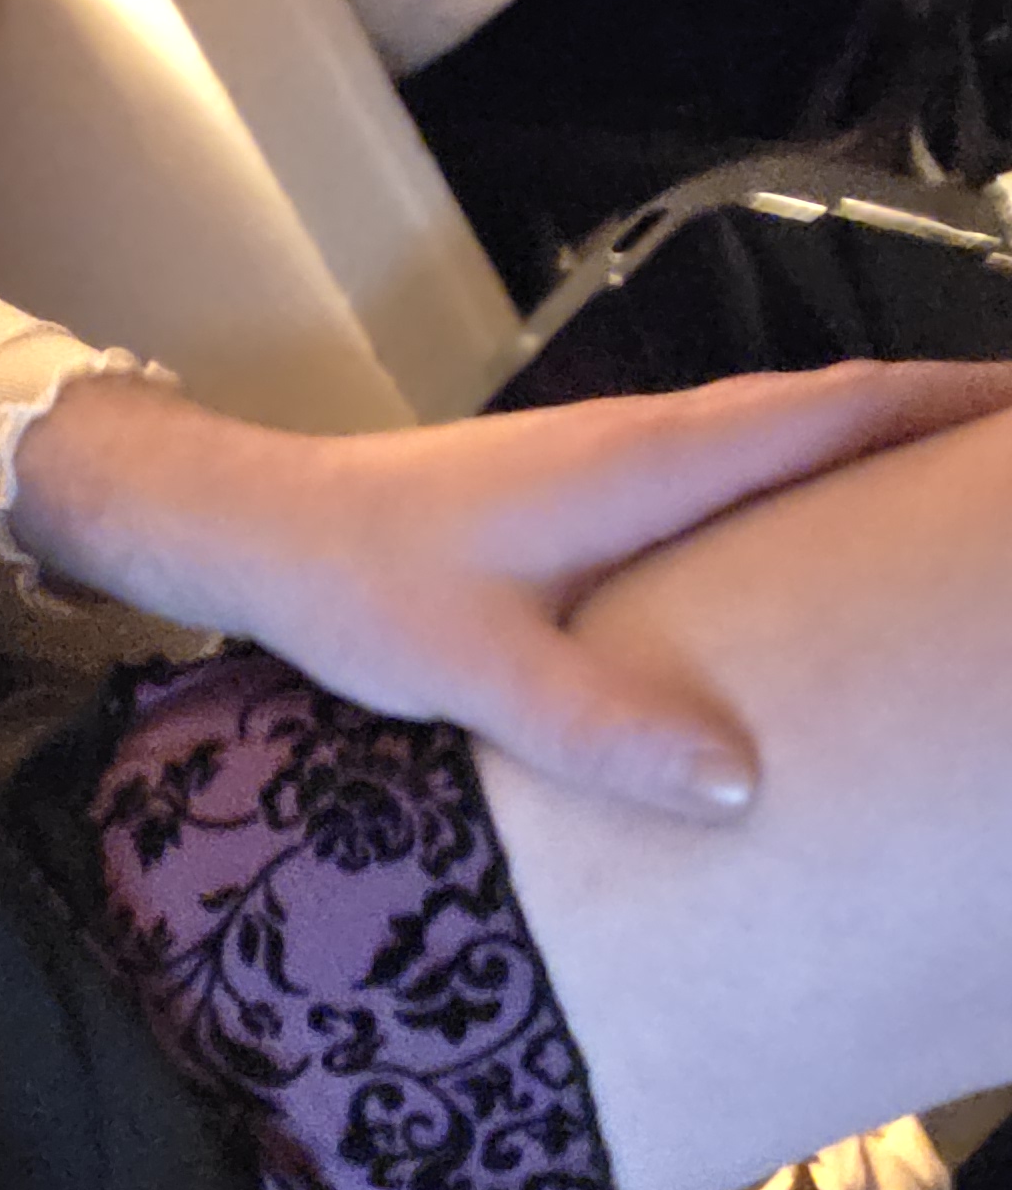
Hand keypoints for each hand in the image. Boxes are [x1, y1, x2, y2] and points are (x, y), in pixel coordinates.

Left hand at [1, 359, 1011, 818]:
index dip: (958, 405)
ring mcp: (609, 462)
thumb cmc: (351, 585)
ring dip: (868, 455)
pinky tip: (798, 556)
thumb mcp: (469, 667)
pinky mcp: (571, 495)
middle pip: (832, 410)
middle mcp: (647, 442)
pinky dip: (790, 491)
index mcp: (652, 462)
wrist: (248, 530)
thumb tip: (739, 784)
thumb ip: (597, 724)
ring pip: (775, 441)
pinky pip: (720, 477)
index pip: (846, 409)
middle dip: (942, 425)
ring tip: (953, 515)